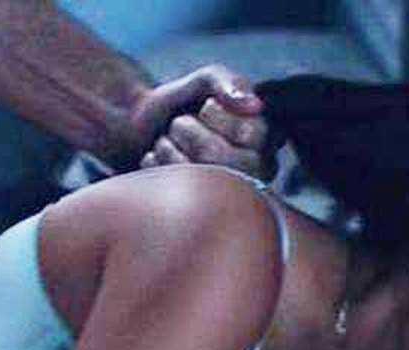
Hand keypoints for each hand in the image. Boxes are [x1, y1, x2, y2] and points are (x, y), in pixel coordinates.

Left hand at [128, 65, 272, 179]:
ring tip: (167, 140)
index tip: (203, 107)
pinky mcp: (200, 209)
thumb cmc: (183, 102)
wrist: (142, 123)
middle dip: (187, 131)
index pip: (248, 132)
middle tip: (178, 124)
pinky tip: (159, 160)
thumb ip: (229, 82)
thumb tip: (255, 105)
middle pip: (217, 156)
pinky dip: (155, 164)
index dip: (213, 116)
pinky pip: (174, 189)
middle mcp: (257, 170)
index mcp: (266, 139)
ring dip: (168, 146)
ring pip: (195, 173)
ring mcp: (229, 193)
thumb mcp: (206, 80)